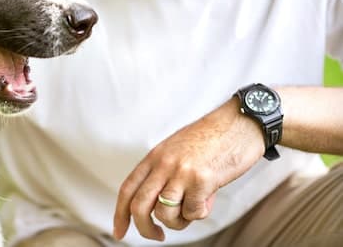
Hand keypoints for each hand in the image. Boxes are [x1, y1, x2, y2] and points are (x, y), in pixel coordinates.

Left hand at [112, 99, 265, 240]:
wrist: (239, 123)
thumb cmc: (211, 139)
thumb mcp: (176, 150)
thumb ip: (164, 174)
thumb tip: (158, 207)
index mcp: (155, 157)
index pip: (128, 189)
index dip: (120, 213)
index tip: (119, 232)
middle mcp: (163, 164)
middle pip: (139, 206)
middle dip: (145, 229)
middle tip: (157, 236)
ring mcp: (181, 172)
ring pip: (165, 214)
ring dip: (179, 222)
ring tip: (193, 208)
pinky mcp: (202, 180)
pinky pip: (193, 212)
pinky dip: (200, 213)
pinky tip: (209, 198)